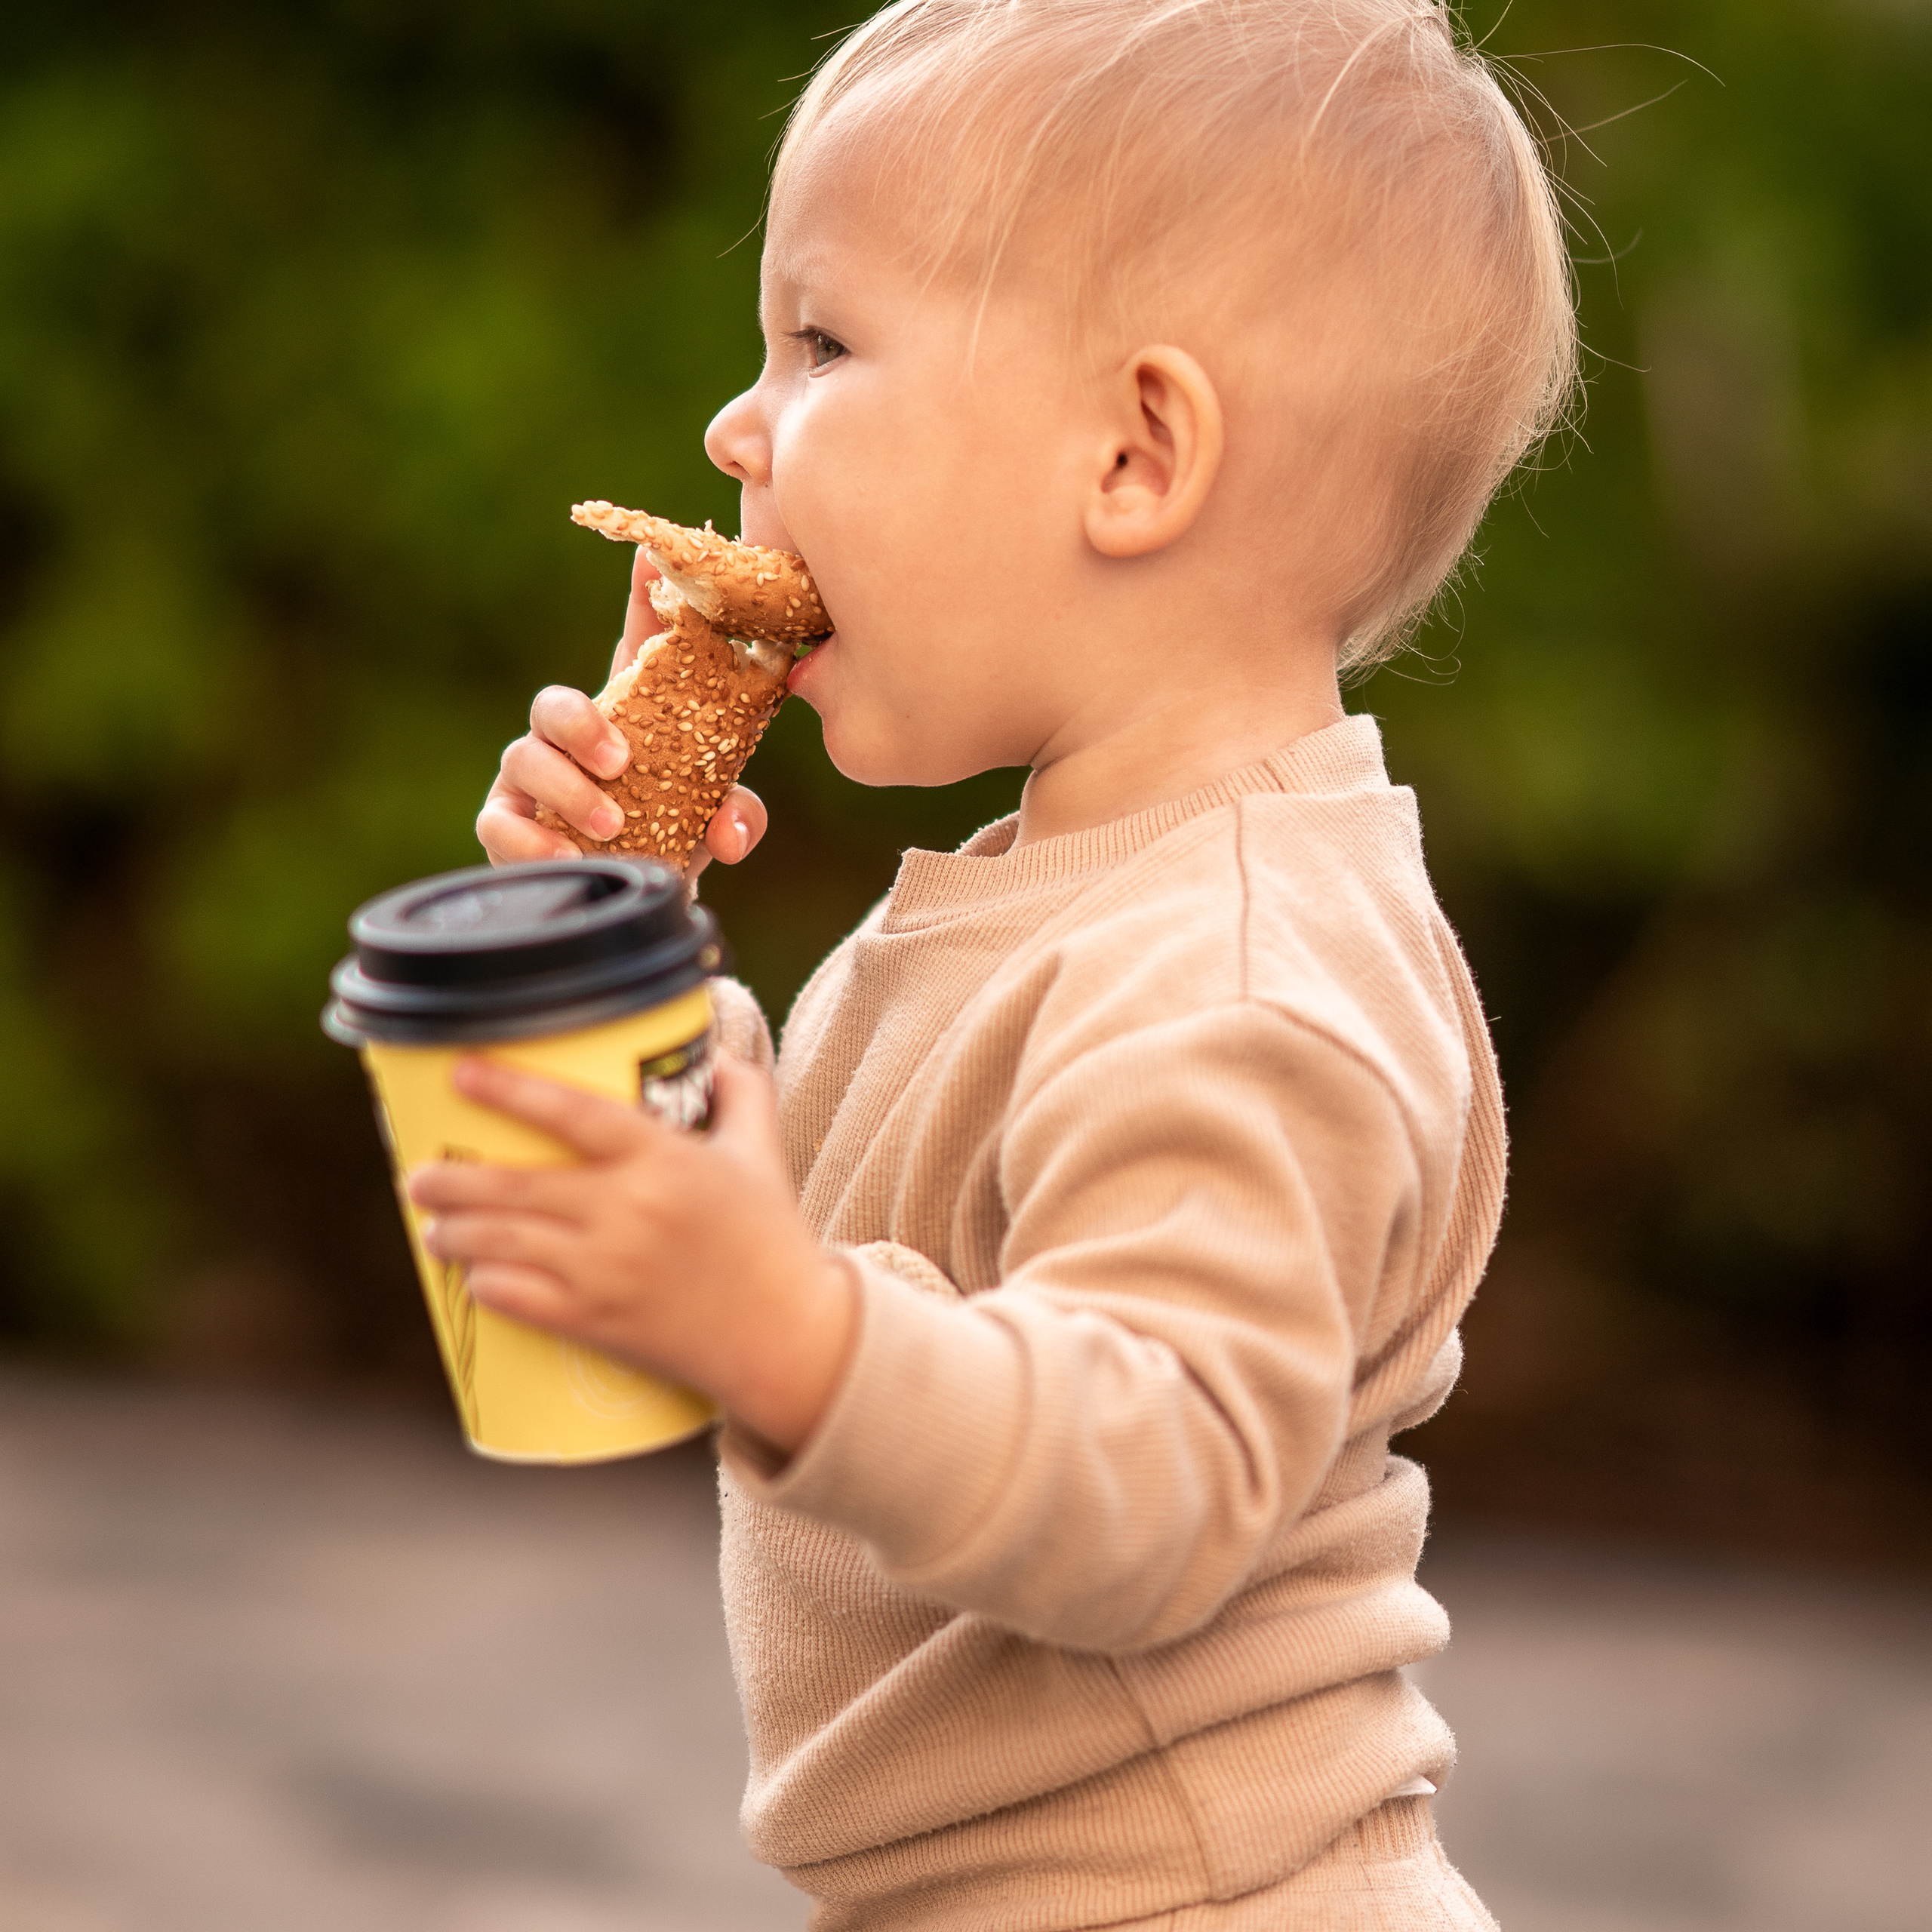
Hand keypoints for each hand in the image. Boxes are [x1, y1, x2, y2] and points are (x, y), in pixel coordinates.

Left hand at [406, 1053, 854, 1457]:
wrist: (788, 1336)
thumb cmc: (773, 1239)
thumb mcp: (762, 1153)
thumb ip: (740, 1092)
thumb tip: (711, 1055)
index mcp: (664, 1160)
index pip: (573, 1113)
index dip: (510, 1089)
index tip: (460, 1072)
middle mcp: (627, 1212)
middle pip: (515, 1185)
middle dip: (450, 1179)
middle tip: (417, 1173)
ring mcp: (607, 1271)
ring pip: (502, 1244)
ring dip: (452, 1233)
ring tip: (431, 1225)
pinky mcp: (597, 1322)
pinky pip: (518, 1300)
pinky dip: (485, 1285)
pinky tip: (472, 1277)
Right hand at [476, 544, 769, 881]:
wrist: (634, 903)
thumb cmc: (670, 839)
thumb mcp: (711, 823)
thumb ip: (735, 817)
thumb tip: (730, 829)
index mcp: (628, 713)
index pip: (635, 646)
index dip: (642, 600)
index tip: (651, 560)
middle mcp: (571, 737)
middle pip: (556, 702)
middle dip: (584, 725)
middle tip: (622, 761)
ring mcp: (532, 778)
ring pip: (526, 756)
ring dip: (570, 790)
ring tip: (613, 825)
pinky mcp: (505, 824)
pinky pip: (499, 820)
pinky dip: (531, 840)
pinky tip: (566, 857)